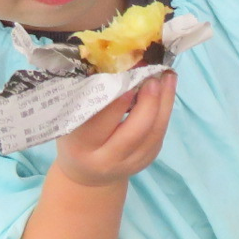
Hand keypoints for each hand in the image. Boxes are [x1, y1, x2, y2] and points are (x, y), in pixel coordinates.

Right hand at [55, 73, 176, 187]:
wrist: (87, 174)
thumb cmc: (75, 138)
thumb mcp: (71, 120)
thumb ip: (86, 100)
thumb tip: (110, 64)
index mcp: (82, 146)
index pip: (101, 123)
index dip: (117, 102)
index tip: (129, 78)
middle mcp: (107, 159)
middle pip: (135, 132)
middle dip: (148, 102)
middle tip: (153, 76)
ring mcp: (130, 163)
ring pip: (154, 133)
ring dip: (164, 103)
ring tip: (168, 77)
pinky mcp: (147, 160)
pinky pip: (160, 134)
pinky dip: (166, 111)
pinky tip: (168, 91)